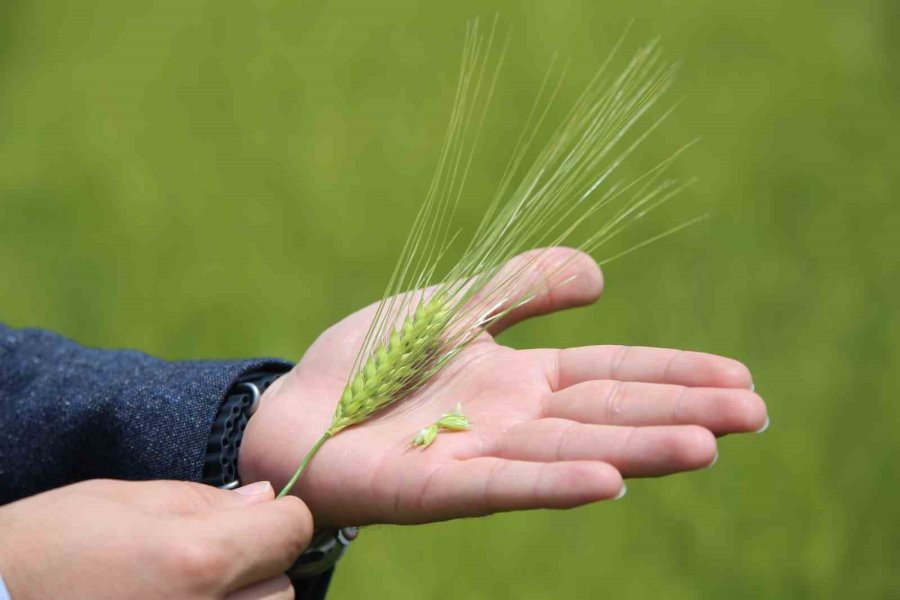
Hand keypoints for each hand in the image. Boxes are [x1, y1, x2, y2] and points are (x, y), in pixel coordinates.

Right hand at [0, 479, 310, 599]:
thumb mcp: (121, 501)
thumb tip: (266, 499)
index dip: (280, 516)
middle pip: (282, 589)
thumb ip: (205, 501)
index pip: (292, 531)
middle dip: (258, 567)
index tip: (261, 516)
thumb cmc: (43, 550)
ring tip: (185, 594)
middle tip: (208, 560)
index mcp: (198, 561)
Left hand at [240, 247, 766, 527]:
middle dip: (679, 413)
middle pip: (607, 414)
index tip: (741, 380)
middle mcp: (513, 421)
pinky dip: (553, 481)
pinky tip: (608, 479)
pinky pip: (500, 483)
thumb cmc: (374, 361)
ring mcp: (478, 457)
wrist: (298, 405)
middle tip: (755, 417)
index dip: (673, 375)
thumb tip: (601, 278)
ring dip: (636, 449)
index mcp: (521, 379)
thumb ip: (520, 287)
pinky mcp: (434, 488)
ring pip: (567, 452)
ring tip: (704, 447)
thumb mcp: (454, 306)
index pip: (611, 375)